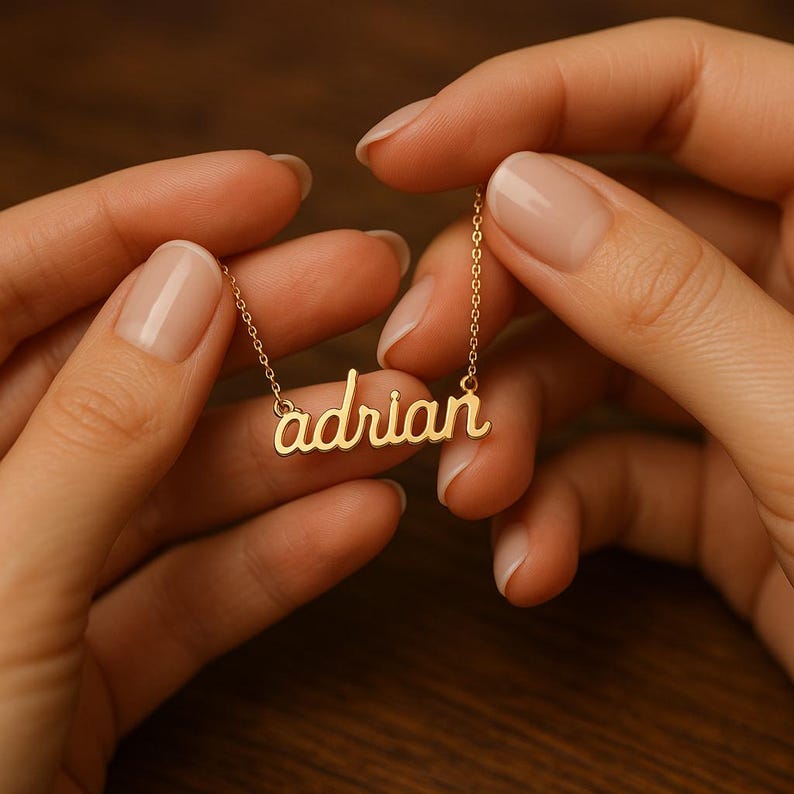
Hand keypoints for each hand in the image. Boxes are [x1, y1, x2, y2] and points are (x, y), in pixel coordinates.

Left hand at [0, 151, 422, 792]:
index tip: (270, 187)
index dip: (151, 217)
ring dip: (297, 448)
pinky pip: (192, 591)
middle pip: (129, 369)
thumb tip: (185, 285)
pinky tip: (363, 521)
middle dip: (258, 318)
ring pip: (181, 483)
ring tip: (403, 410)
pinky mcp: (84, 668)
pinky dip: (278, 559)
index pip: (24, 276)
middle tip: (370, 278)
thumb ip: (89, 434)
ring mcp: (33, 581)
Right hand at [357, 19, 793, 677]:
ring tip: (472, 493)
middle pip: (596, 234)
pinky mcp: (718, 485)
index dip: (528, 102)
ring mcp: (745, 388)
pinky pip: (607, 469)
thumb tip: (522, 198)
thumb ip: (671, 305)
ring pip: (581, 361)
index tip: (402, 150)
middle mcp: (788, 287)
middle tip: (410, 353)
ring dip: (503, 426)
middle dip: (488, 298)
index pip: (678, 93)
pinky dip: (552, 513)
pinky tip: (529, 564)